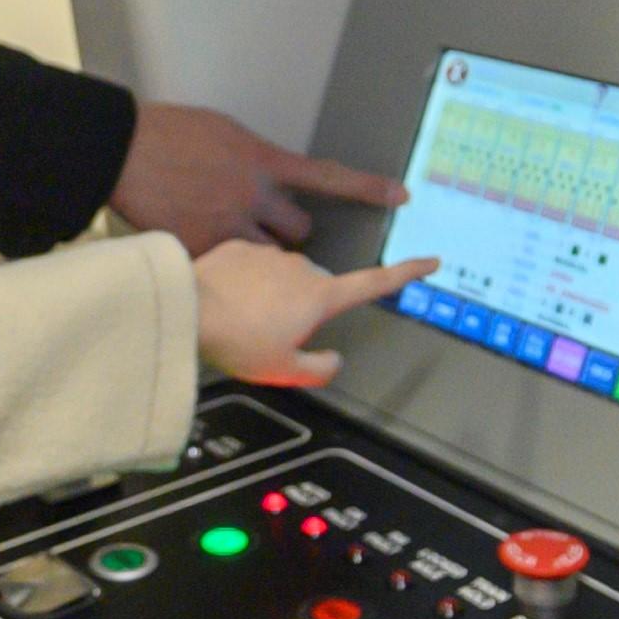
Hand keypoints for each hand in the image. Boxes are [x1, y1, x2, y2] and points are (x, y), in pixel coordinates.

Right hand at [112, 102, 403, 248]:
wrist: (121, 150)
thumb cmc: (165, 131)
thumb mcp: (222, 131)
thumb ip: (251, 157)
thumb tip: (263, 171)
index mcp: (263, 161)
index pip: (329, 177)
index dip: (368, 188)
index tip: (399, 196)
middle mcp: (254, 197)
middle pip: (299, 231)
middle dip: (289, 233)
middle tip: (266, 226)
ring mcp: (229, 227)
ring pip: (267, 257)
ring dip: (258, 254)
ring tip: (232, 242)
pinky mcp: (202, 250)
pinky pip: (224, 267)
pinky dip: (215, 262)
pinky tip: (192, 245)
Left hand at [193, 244, 432, 386]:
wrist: (188, 308)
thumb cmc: (238, 341)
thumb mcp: (284, 371)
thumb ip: (319, 369)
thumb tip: (333, 360)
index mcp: (321, 296)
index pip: (375, 283)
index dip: (405, 273)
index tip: (429, 260)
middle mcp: (302, 267)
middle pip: (318, 290)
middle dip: (304, 309)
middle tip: (272, 335)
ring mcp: (271, 253)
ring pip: (284, 276)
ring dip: (273, 294)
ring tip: (243, 319)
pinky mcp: (240, 247)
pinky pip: (253, 266)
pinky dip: (246, 282)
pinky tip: (227, 301)